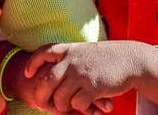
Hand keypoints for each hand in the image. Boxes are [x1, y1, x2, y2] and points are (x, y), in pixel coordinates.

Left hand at [25, 41, 157, 112]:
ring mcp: (81, 74)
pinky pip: (77, 105)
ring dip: (62, 106)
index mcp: (68, 49)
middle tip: (43, 104)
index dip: (32, 63)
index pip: (42, 52)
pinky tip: (86, 106)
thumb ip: (68, 59)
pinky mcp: (93, 87)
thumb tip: (49, 74)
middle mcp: (71, 60)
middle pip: (46, 81)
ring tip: (67, 107)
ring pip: (60, 98)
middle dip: (41, 96)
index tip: (27, 74)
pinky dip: (79, 109)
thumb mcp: (83, 51)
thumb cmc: (106, 58)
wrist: (130, 59)